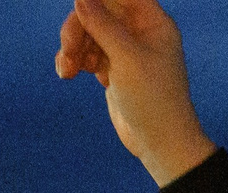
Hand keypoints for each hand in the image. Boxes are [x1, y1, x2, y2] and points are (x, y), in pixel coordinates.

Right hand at [56, 0, 215, 185]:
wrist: (159, 143)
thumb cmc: (153, 99)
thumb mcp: (126, 58)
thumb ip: (102, 24)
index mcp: (152, 22)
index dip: (97, 0)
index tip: (79, 7)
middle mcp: (139, 32)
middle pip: (98, 11)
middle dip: (78, 28)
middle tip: (68, 49)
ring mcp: (125, 50)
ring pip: (88, 32)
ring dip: (73, 48)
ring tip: (68, 71)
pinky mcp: (113, 68)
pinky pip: (86, 52)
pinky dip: (74, 60)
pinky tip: (68, 74)